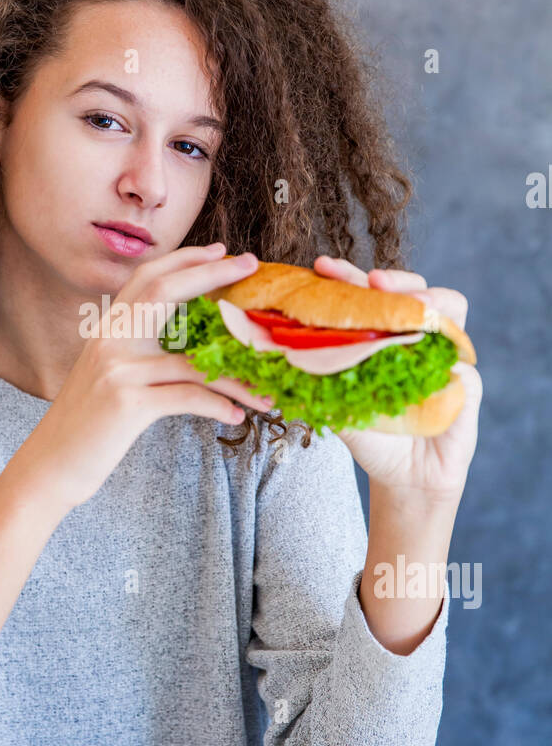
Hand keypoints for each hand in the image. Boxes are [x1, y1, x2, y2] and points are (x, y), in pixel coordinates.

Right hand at [15, 244, 265, 508]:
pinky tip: (237, 417)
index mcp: (107, 329)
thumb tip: (187, 345)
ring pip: (193, 360)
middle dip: (211, 274)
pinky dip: (220, 406)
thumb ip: (137, 352)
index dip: (184, 259)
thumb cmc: (88, 425)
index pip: (146, 277)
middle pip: (165, 291)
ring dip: (238, 377)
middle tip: (249, 264)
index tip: (220, 250)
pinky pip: (189, 396)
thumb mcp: (108, 375)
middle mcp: (110, 340)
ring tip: (267, 389)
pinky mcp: (128, 403)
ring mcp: (118, 369)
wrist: (51, 466)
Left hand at [312, 255, 481, 499]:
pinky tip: (436, 361)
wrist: (405, 478)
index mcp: (383, 333)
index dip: (348, 277)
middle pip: (413, 288)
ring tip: (410, 306)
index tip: (323, 267)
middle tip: (371, 281)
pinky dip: (451, 357)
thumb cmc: (372, 437)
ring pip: (450, 307)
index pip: (369, 294)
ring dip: (429, 301)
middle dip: (393, 279)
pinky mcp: (469, 382)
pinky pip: (465, 363)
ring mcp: (446, 354)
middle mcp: (416, 335)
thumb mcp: (337, 405)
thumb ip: (317, 379)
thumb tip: (276, 356)